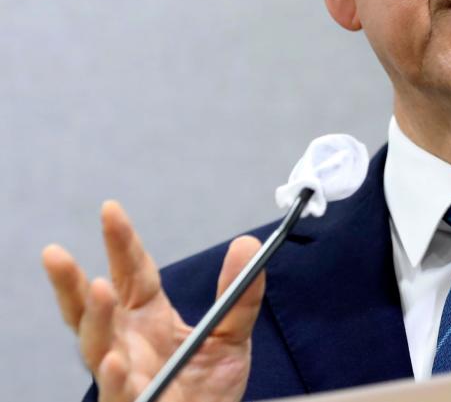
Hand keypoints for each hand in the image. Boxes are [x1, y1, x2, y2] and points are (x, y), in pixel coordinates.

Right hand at [42, 201, 264, 401]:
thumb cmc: (210, 386)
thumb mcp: (232, 334)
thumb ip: (239, 293)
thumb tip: (248, 243)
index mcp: (148, 317)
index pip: (131, 272)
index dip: (121, 242)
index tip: (110, 209)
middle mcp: (126, 342)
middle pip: (93, 307)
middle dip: (72, 281)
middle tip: (58, 253)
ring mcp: (123, 375)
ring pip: (96, 345)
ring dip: (96, 318)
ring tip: (97, 290)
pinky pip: (117, 393)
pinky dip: (114, 378)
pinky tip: (114, 361)